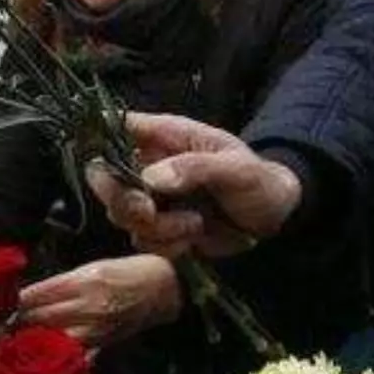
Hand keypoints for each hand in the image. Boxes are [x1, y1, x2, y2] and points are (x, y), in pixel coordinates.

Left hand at [17, 255, 179, 346]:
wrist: (166, 287)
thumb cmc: (126, 271)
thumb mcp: (92, 267)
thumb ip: (61, 284)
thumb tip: (27, 299)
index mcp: (82, 280)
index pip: (36, 294)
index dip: (12, 304)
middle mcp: (88, 304)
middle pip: (40, 317)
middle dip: (15, 324)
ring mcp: (97, 327)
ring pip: (53, 339)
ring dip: (31, 342)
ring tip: (11, 345)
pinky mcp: (105, 343)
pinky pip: (76, 356)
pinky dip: (58, 359)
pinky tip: (42, 362)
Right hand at [84, 112, 301, 257]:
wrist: (273, 218)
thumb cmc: (258, 180)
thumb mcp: (236, 168)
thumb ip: (195, 167)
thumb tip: (151, 178)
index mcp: (164, 136)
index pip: (115, 128)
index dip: (100, 144)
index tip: (110, 172)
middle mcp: (148, 164)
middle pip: (104, 178)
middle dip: (123, 200)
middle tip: (150, 211)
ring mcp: (150, 199)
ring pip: (121, 214)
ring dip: (156, 227)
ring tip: (194, 224)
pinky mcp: (157, 229)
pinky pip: (142, 241)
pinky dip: (166, 245)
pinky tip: (193, 239)